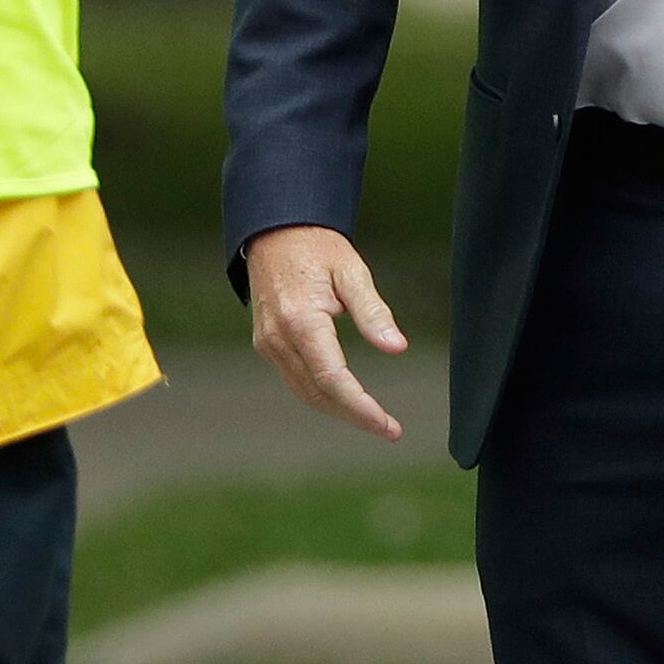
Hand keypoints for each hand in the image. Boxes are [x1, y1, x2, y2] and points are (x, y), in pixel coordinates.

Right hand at [247, 224, 408, 439]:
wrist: (275, 233)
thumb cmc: (316, 248)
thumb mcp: (352, 272)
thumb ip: (374, 312)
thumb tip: (396, 347)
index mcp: (300, 321)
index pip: (332, 379)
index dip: (361, 406)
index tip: (387, 424)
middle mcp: (278, 338)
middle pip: (318, 393)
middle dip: (354, 416)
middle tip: (390, 430)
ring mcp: (268, 343)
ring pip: (304, 391)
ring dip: (338, 410)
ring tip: (374, 421)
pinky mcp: (267, 343)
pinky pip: (295, 379)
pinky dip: (321, 395)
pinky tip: (346, 400)